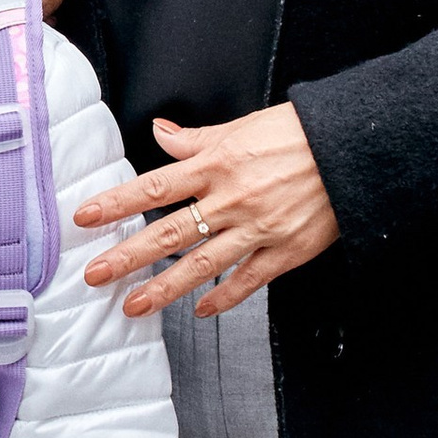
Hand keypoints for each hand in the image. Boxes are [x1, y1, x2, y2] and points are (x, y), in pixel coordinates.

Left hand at [73, 103, 338, 317]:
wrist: (353, 149)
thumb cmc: (298, 135)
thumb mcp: (242, 127)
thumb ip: (197, 139)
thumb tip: (161, 132)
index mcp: (217, 165)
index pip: (155, 187)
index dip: (117, 203)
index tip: (85, 217)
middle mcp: (231, 200)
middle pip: (170, 233)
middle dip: (128, 257)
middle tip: (95, 275)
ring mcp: (258, 229)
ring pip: (202, 264)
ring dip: (165, 288)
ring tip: (135, 306)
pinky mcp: (285, 251)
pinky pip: (248, 280)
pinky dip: (223, 297)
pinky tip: (202, 310)